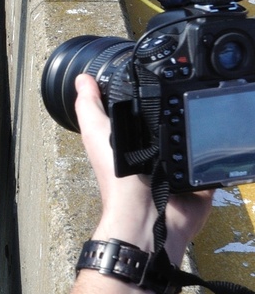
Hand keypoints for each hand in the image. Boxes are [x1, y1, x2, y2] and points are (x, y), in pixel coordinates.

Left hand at [74, 73, 211, 265]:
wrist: (146, 216)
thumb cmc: (117, 178)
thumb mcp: (96, 134)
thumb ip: (89, 107)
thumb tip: (82, 79)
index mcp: (130, 143)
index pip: (142, 114)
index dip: (147, 97)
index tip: (156, 77)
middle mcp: (153, 154)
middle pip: (170, 125)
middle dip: (175, 112)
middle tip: (181, 97)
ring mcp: (177, 168)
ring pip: (191, 141)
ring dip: (193, 131)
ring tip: (194, 117)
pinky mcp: (198, 181)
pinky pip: (210, 163)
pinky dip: (210, 155)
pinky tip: (211, 140)